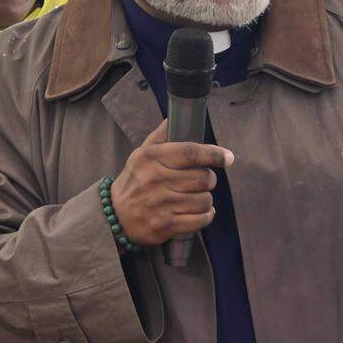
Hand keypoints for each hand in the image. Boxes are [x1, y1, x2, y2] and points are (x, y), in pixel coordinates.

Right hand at [111, 120, 233, 248]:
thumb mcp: (141, 155)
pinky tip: (199, 213)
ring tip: (196, 198)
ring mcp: (160, 204)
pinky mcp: (165, 225)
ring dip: (205, 200)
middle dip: (209, 179)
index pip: (190, 152)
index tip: (227, 157)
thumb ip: (161, 136)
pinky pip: (200, 220)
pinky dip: (205, 216)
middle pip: (203, 178)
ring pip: (204, 200)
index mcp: (151, 158)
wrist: (115, 216)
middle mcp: (156, 180)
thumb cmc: (134, 181)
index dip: (213, 154)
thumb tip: (175, 117)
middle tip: (202, 181)